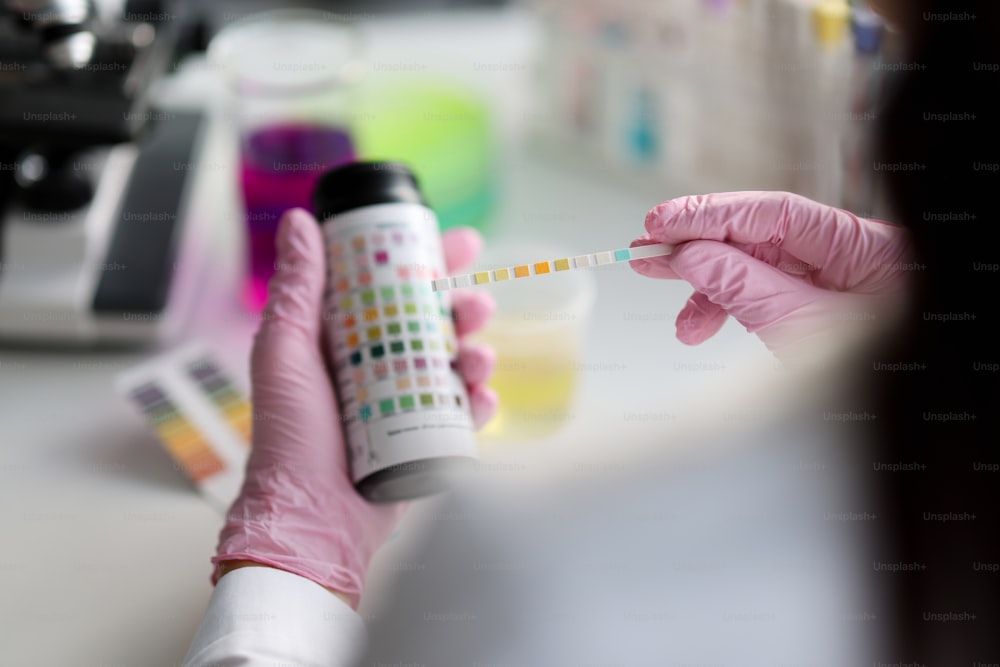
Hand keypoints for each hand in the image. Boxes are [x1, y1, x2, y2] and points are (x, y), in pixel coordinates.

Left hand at [213, 209, 497, 607]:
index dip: (426, 261)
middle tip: (477, 303)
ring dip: (477, 351)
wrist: (310, 517)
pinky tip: (483, 397)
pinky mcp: (424, 437)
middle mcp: (375, 364)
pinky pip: (463, 411)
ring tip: (479, 356)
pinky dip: (480, 401)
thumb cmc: (288, 437)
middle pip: (432, 321)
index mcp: (341, 338)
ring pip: (454, 362)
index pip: (390, 286)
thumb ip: (297, 289)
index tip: (458, 243)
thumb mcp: (286, 352)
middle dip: (462, 307)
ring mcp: (402, 401)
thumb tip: (299, 223)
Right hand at [631, 192, 912, 359]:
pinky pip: (760, 296)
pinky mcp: (813, 307)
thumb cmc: (873, 375)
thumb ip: (743, 285)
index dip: (712, 214)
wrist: (893, 424)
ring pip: (754, 269)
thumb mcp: (802, 327)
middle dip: (699, 245)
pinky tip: (698, 327)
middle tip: (646, 249)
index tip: (662, 223)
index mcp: (864, 247)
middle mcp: (847, 257)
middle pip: (759, 235)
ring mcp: (830, 283)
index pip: (775, 212)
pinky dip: (725, 309)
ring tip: (676, 316)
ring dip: (706, 289)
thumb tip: (689, 255)